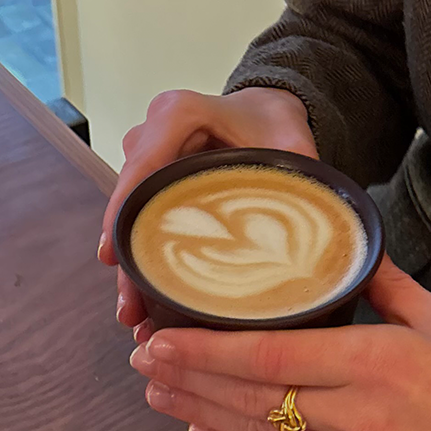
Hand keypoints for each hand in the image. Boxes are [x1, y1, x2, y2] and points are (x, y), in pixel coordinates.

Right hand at [98, 87, 317, 337]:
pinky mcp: (156, 184)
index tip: (117, 257)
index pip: (144, 165)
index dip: (126, 213)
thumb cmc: (274, 122)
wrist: (266, 112)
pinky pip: (146, 223)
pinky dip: (149, 260)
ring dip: (135, 268)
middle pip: (132, 202)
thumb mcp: (291, 143)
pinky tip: (151, 301)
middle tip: (130, 309)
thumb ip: (298, 176)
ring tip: (138, 318)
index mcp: (179, 114)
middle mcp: (153, 134)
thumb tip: (313, 227)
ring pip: (134, 219)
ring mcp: (150, 160)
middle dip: (128, 259)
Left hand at [129, 258, 430, 430]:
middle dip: (188, 378)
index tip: (162, 335)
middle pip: (251, 395)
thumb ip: (392, 290)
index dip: (207, 349)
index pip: (272, 354)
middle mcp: (356, 416)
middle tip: (142, 359)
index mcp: (381, 363)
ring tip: (156, 393)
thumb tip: (352, 257)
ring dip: (201, 412)